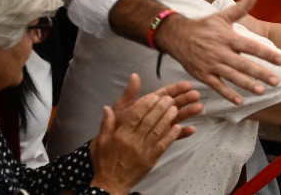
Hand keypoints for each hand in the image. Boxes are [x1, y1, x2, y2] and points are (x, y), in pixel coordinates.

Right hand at [89, 78, 186, 193]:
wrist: (111, 183)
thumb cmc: (105, 161)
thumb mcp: (101, 142)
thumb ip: (106, 124)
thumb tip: (106, 108)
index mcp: (121, 135)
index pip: (135, 117)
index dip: (146, 105)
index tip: (154, 96)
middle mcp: (133, 141)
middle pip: (149, 121)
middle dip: (160, 108)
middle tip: (169, 98)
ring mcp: (143, 150)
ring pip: (158, 131)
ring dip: (168, 118)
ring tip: (175, 107)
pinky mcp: (151, 159)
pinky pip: (163, 145)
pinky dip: (171, 135)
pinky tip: (179, 126)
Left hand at [112, 74, 202, 138]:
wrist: (113, 146)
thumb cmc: (117, 124)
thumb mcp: (122, 107)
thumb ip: (130, 93)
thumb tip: (134, 76)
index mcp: (150, 103)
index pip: (166, 93)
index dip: (177, 88)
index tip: (187, 85)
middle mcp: (158, 113)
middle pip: (175, 103)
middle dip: (186, 98)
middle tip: (196, 95)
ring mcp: (162, 125)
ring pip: (178, 117)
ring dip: (189, 112)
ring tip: (198, 108)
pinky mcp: (163, 138)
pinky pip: (175, 135)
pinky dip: (183, 133)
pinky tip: (192, 129)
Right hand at [155, 0, 280, 104]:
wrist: (176, 35)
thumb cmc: (204, 26)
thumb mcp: (222, 15)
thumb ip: (242, 6)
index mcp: (228, 37)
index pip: (251, 46)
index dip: (267, 53)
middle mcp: (220, 52)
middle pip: (243, 64)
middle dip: (260, 73)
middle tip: (276, 81)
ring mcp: (211, 64)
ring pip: (232, 76)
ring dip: (246, 85)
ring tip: (261, 91)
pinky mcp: (202, 75)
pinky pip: (216, 86)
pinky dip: (227, 94)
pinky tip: (239, 101)